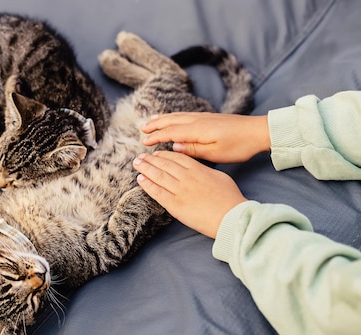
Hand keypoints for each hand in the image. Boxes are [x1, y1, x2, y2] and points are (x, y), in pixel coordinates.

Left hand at [133, 151, 246, 238]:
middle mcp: (186, 177)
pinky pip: (157, 192)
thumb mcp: (219, 177)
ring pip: (158, 176)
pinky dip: (147, 185)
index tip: (156, 153)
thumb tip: (196, 168)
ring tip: (137, 163)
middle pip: (164, 164)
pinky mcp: (175, 205)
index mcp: (198, 169)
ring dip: (145, 168)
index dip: (164, 155)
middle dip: (150, 159)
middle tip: (141, 157)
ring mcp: (180, 191)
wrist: (231, 216)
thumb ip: (204, 170)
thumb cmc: (230, 198)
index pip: (176, 158)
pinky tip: (140, 179)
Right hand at [141, 112, 270, 162]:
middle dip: (156, 125)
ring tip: (152, 120)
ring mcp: (204, 117)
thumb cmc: (239, 145)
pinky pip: (186, 115)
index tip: (144, 142)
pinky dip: (175, 116)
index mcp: (197, 130)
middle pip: (171, 121)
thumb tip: (175, 146)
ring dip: (163, 118)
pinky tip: (174, 118)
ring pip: (178, 116)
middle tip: (142, 129)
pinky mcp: (210, 117)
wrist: (258, 131)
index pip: (171, 132)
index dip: (156, 136)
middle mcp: (198, 120)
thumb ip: (194, 150)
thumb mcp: (216, 153)